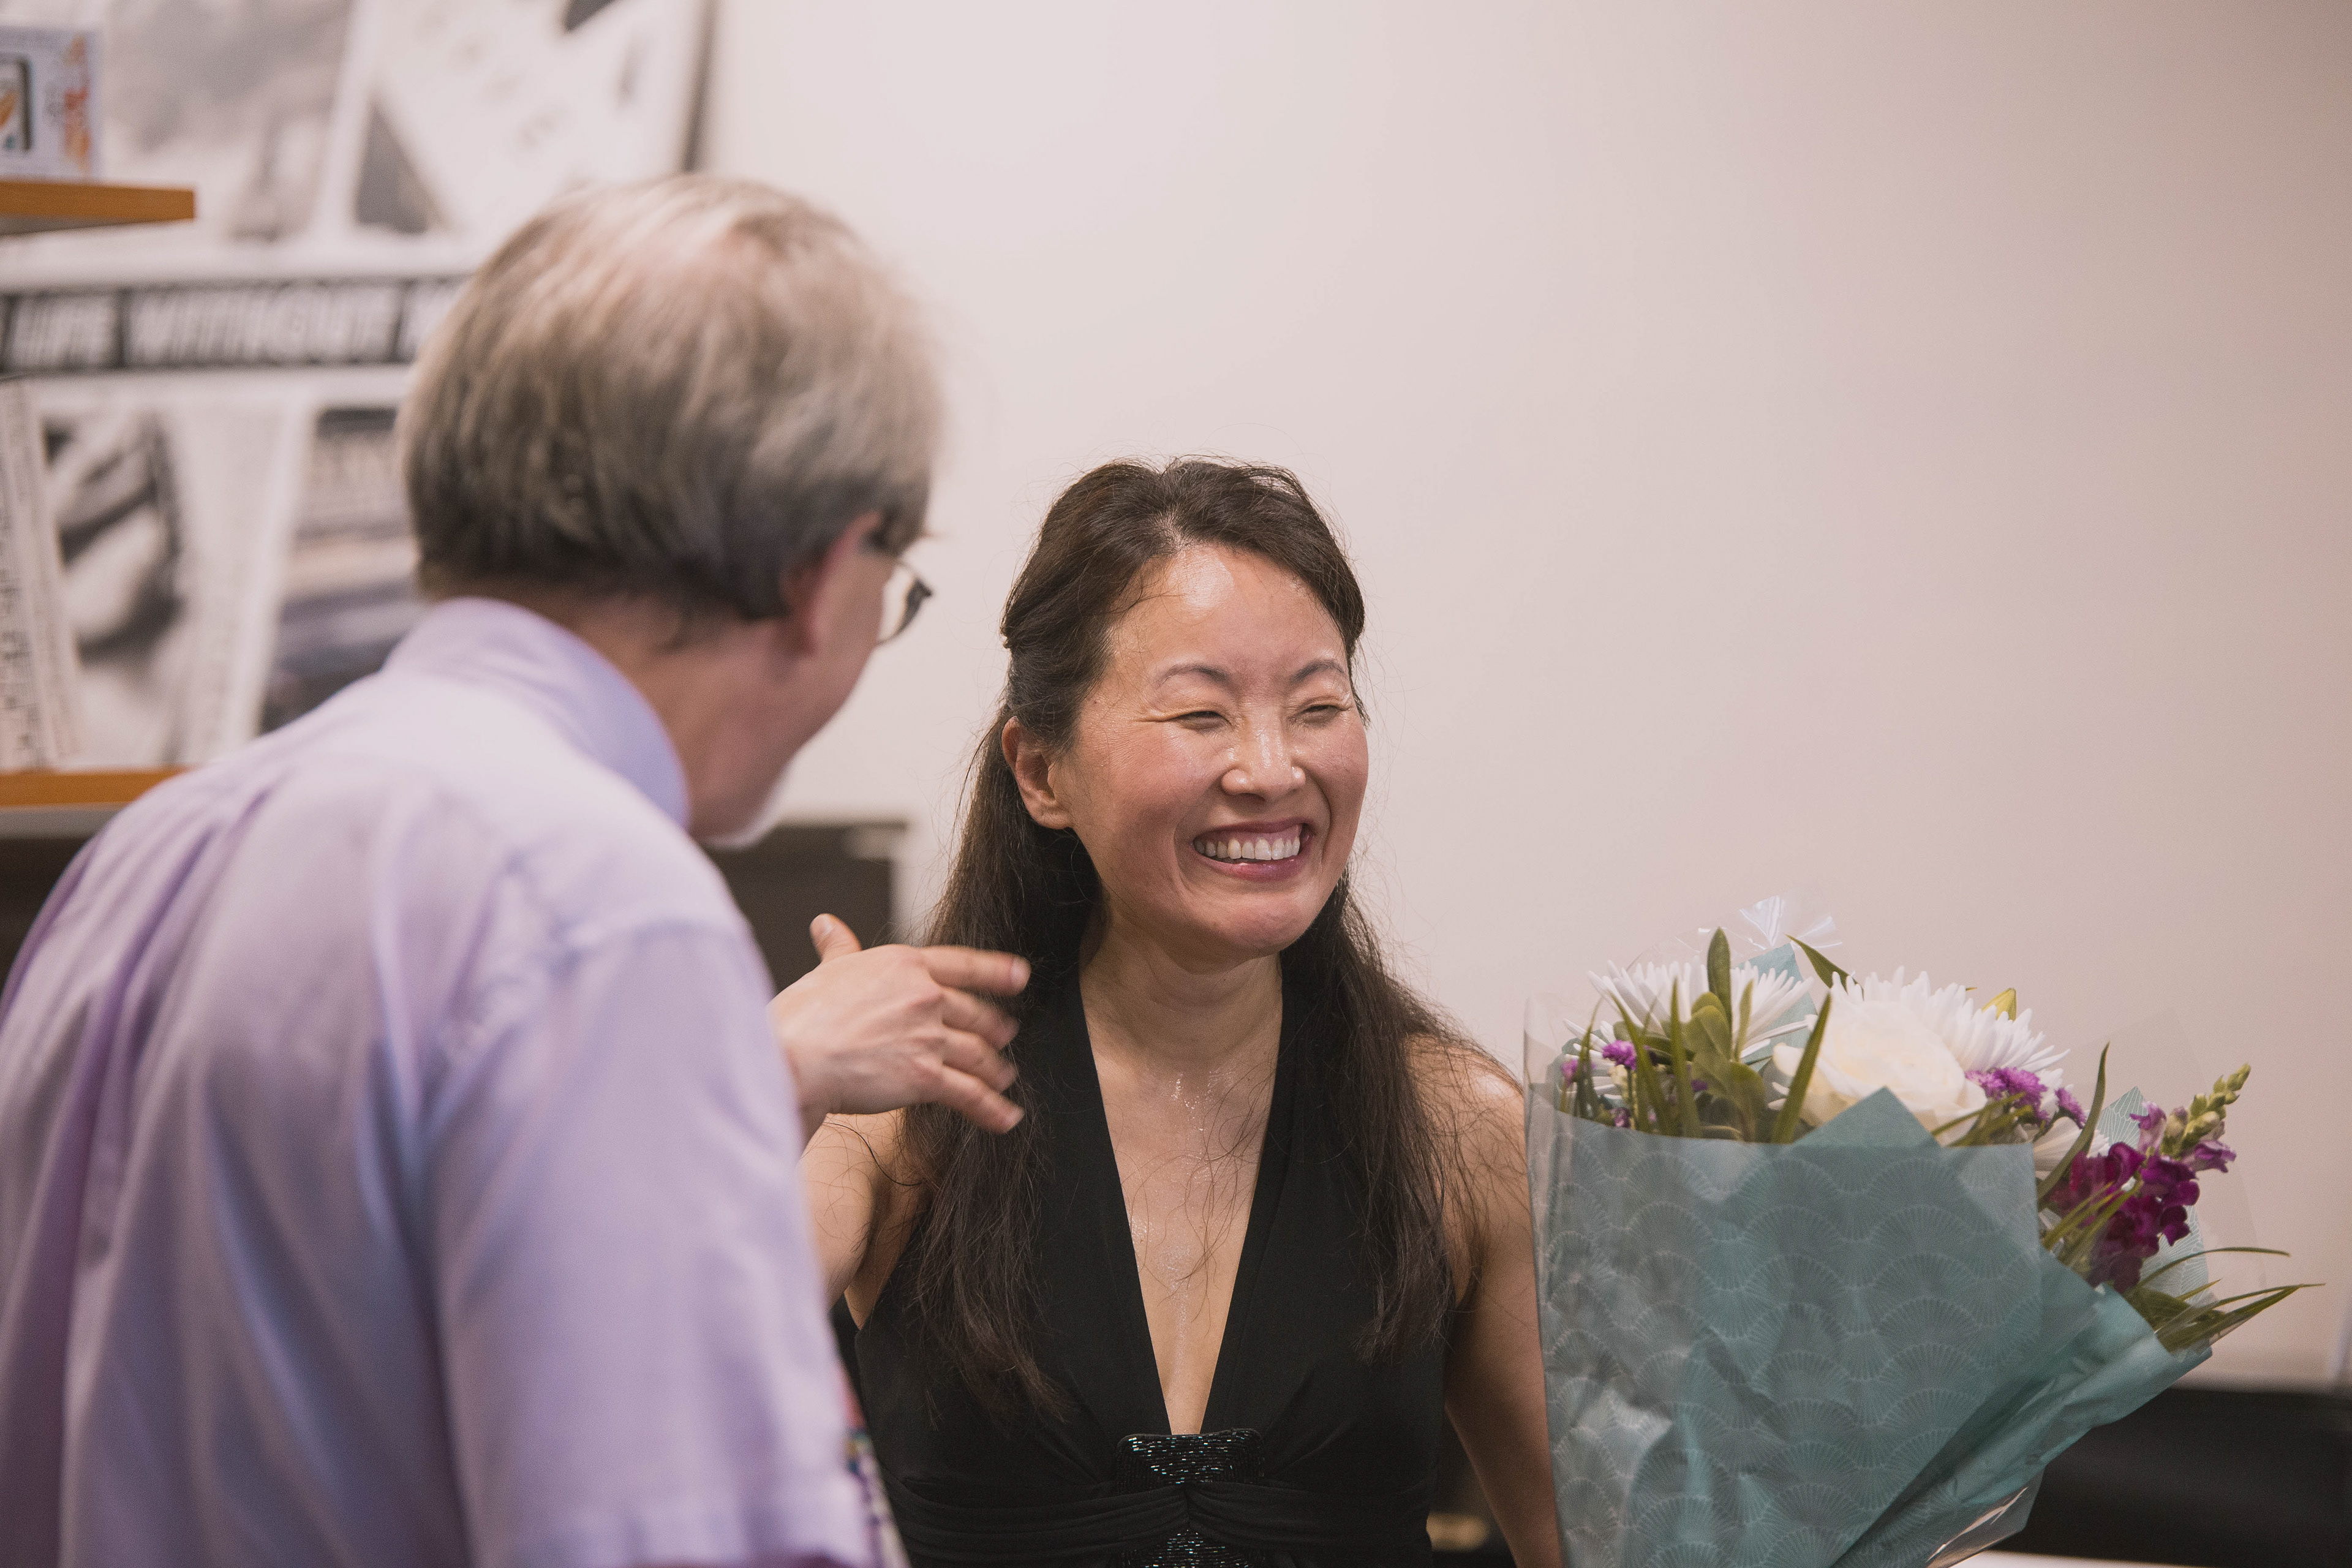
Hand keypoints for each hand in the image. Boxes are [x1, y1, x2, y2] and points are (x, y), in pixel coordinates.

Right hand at [769, 914, 1028, 1138]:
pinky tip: (1006, 1117)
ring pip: (978, 1054)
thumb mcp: (827, 970)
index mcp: (905, 964)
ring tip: (1003, 1078)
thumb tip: (827, 924)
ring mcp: (929, 1036)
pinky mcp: (926, 1077)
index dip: (997, 971)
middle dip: (995, 1028)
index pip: (964, 964)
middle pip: (976, 1013)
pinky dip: (993, 1108)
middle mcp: (925, 996)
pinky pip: (971, 1093)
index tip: (1021, 976)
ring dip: (995, 1070)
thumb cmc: (803, 1014)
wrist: (794, 1055)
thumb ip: (838, 948)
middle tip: (1006, 1037)